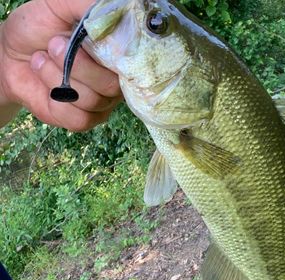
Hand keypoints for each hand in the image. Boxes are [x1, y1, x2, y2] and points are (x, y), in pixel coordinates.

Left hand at [0, 0, 121, 129]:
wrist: (9, 56)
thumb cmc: (37, 29)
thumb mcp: (59, 6)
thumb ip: (87, 6)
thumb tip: (117, 8)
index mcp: (116, 56)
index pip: (131, 64)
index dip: (112, 56)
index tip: (86, 42)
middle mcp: (114, 82)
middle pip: (112, 86)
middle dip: (78, 66)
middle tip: (54, 45)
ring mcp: (101, 104)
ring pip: (92, 101)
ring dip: (59, 79)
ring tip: (42, 60)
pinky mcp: (83, 121)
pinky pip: (79, 118)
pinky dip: (56, 100)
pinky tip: (44, 82)